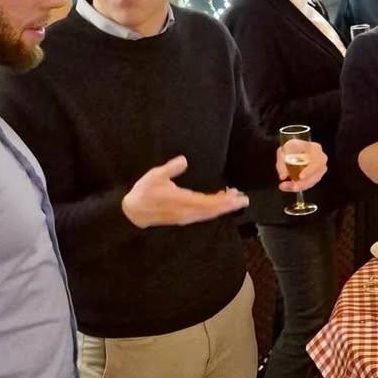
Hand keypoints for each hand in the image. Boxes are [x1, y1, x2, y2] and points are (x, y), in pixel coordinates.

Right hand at [122, 156, 247, 227]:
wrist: (134, 213)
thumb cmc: (144, 192)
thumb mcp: (155, 176)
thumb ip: (170, 168)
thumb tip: (184, 160)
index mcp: (182, 201)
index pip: (208, 203)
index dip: (224, 201)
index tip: (237, 197)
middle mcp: (187, 212)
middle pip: (213, 210)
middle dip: (229, 205)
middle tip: (244, 199)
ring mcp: (186, 216)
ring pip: (209, 213)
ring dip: (223, 207)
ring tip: (236, 198)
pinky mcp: (184, 217)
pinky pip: (203, 214)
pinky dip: (214, 208)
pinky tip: (219, 201)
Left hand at [275, 139, 327, 191]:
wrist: (293, 149)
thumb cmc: (291, 147)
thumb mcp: (283, 150)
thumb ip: (281, 163)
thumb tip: (283, 176)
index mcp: (315, 149)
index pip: (317, 161)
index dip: (310, 170)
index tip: (301, 177)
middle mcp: (320, 160)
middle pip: (316, 175)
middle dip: (303, 183)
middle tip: (292, 186)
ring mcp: (318, 169)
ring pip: (312, 182)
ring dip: (299, 186)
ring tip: (285, 186)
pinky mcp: (313, 176)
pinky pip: (308, 184)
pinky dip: (297, 186)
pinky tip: (288, 186)